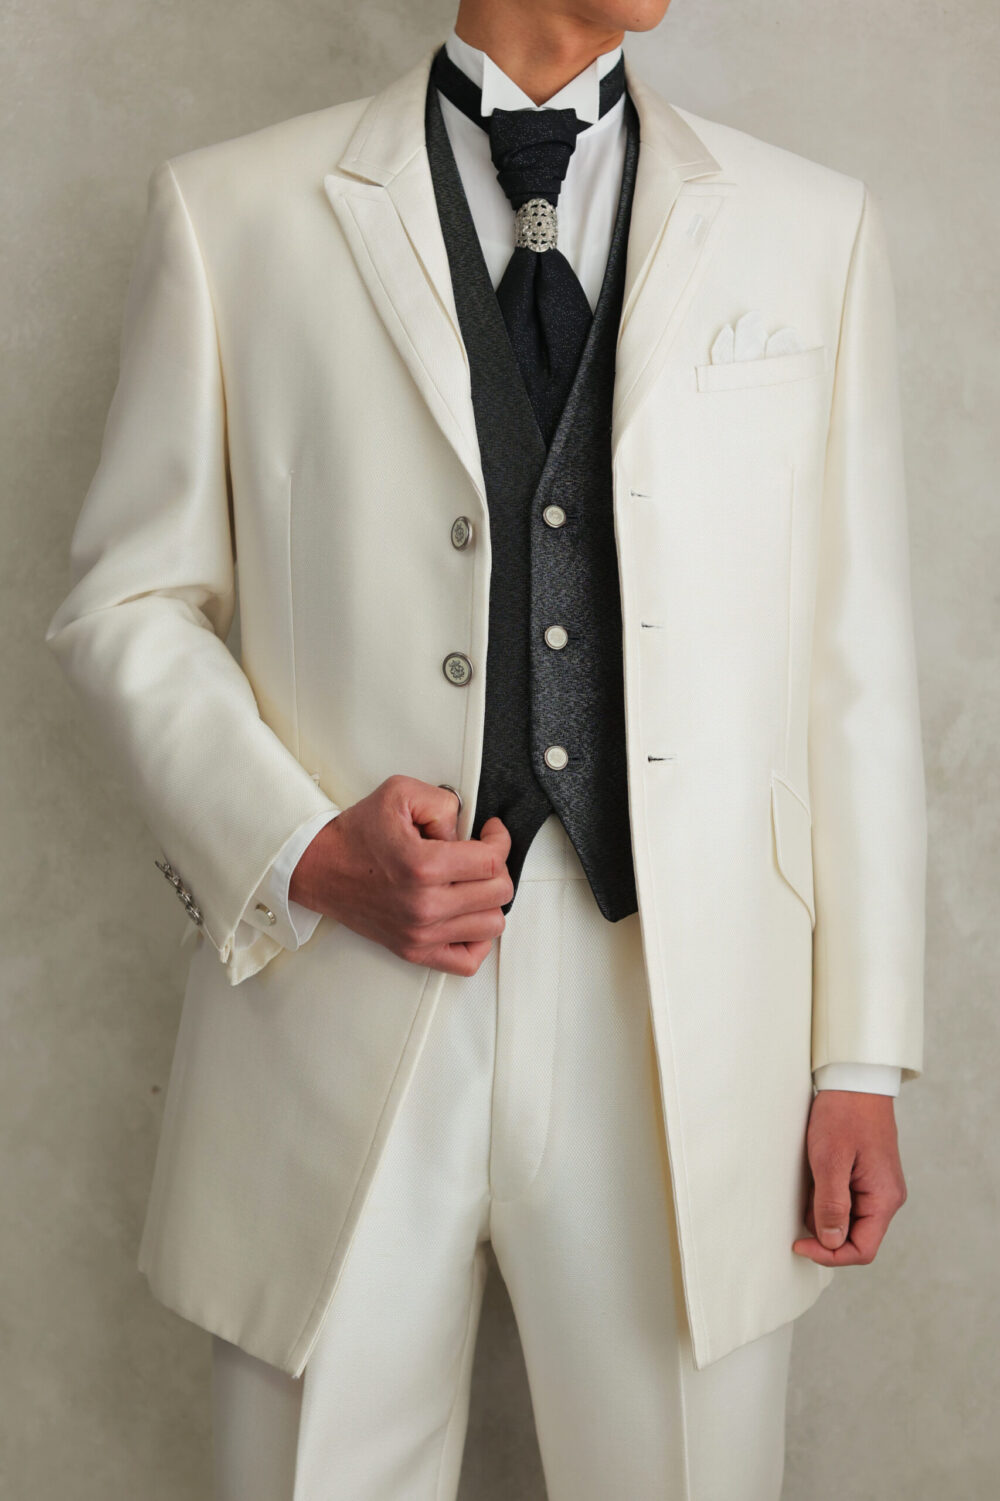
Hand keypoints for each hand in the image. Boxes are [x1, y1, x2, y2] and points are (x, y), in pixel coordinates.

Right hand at [288, 774, 512, 975]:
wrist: (320, 866)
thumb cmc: (357, 834)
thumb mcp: (400, 793)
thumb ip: (445, 804)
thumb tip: (470, 830)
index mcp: (423, 866)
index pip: (492, 860)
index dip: (499, 840)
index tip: (491, 832)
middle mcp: (424, 906)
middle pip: (498, 893)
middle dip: (496, 867)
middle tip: (479, 855)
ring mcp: (420, 934)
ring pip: (491, 925)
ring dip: (488, 901)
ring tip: (471, 884)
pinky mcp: (414, 951)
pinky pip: (468, 962)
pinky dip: (477, 940)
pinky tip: (466, 916)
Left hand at [792, 1089, 907, 1265]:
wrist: (855, 1080)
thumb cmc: (844, 1115)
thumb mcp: (830, 1160)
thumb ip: (832, 1204)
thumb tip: (831, 1242)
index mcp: (884, 1198)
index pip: (862, 1249)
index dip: (830, 1254)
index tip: (800, 1245)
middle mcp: (886, 1197)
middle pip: (855, 1237)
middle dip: (825, 1231)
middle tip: (801, 1208)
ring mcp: (877, 1187)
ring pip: (849, 1220)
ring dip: (825, 1212)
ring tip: (809, 1184)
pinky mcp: (866, 1176)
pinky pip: (847, 1201)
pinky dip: (827, 1197)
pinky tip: (815, 1179)